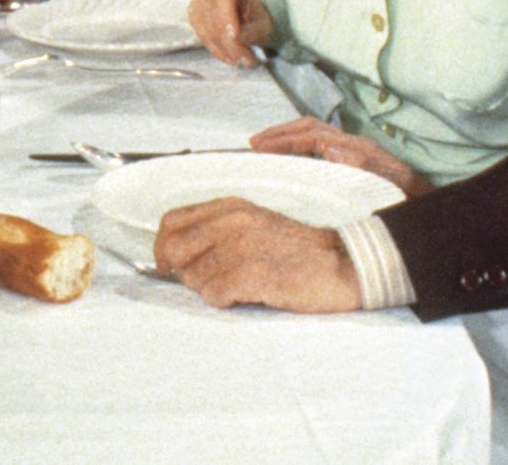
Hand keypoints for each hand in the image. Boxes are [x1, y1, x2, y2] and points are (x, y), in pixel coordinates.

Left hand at [154, 198, 362, 312]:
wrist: (344, 263)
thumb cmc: (298, 249)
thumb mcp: (254, 224)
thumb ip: (217, 230)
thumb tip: (178, 253)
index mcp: (230, 207)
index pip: (171, 221)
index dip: (163, 246)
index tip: (168, 264)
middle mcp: (233, 222)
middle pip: (174, 249)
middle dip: (181, 271)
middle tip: (205, 282)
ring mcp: (244, 247)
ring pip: (194, 276)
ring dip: (207, 289)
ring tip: (234, 289)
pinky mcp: (257, 275)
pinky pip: (216, 294)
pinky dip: (223, 300)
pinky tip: (243, 297)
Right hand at [187, 0, 273, 67]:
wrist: (245, 14)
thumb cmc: (255, 17)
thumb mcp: (264, 24)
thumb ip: (252, 31)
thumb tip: (236, 41)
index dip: (227, 16)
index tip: (235, 38)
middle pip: (215, 16)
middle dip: (230, 42)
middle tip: (246, 59)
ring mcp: (200, 0)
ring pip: (207, 28)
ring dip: (223, 48)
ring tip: (239, 60)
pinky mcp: (193, 15)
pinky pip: (201, 34)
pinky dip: (215, 48)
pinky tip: (227, 56)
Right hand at [250, 117, 432, 197]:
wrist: (433, 213)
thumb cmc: (411, 204)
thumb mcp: (392, 187)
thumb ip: (364, 165)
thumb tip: (330, 148)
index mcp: (361, 151)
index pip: (314, 137)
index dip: (286, 141)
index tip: (262, 148)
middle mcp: (356, 146)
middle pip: (312, 127)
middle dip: (281, 132)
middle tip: (255, 144)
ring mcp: (356, 153)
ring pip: (316, 133)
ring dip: (288, 136)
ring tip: (264, 145)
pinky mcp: (355, 163)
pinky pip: (321, 145)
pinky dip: (299, 146)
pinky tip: (288, 159)